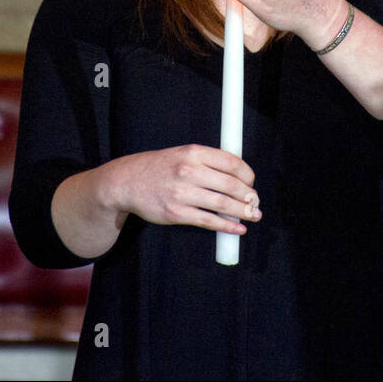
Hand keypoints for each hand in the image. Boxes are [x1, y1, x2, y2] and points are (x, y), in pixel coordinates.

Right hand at [106, 144, 259, 233]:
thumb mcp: (183, 154)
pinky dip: (227, 226)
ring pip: (222, 204)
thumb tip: (239, 177)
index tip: (252, 182)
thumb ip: (208, 161)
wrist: (127, 182)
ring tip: (254, 215)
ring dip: (243, 212)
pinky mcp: (176, 213)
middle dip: (249, 196)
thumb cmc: (160, 168)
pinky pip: (208, 221)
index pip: (231, 162)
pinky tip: (238, 229)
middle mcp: (188, 171)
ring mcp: (182, 193)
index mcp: (193, 152)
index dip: (247, 174)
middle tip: (255, 202)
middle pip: (230, 185)